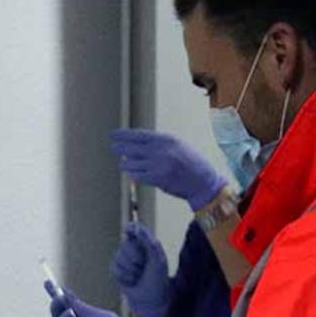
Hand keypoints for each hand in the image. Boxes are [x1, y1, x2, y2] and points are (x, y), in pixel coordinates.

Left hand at [110, 128, 227, 210]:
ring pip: (132, 163)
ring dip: (124, 162)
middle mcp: (160, 151)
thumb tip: (141, 143)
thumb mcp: (179, 145)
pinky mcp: (156, 179)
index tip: (114, 134)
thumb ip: (160, 143)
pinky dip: (132, 173)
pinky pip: (137, 175)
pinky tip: (128, 172)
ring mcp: (157, 165)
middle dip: (120, 147)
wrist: (203, 183)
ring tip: (121, 162)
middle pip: (132, 147)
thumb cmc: (193, 163)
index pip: (139, 134)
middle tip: (112, 146)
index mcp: (166, 139)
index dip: (124, 134)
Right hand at [111, 222, 171, 316]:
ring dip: (130, 270)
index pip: (135, 229)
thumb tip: (136, 227)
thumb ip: (147, 242)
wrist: (151, 300)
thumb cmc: (158, 279)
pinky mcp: (117, 271)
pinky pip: (114, 268)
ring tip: (139, 276)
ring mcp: (124, 260)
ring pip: (119, 257)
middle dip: (134, 258)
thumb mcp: (157, 259)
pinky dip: (124, 277)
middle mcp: (134, 250)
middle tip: (142, 266)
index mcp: (146, 244)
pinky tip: (132, 281)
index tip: (128, 230)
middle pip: (125, 245)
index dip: (130, 228)